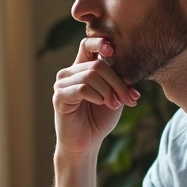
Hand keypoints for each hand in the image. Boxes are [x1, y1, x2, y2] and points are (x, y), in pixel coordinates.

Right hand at [52, 38, 138, 155]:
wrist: (86, 143)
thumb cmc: (99, 118)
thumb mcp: (115, 96)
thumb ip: (119, 81)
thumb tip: (128, 74)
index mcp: (82, 68)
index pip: (87, 45)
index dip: (99, 43)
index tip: (112, 51)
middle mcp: (70, 72)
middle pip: (97, 65)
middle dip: (117, 82)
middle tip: (128, 98)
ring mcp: (62, 84)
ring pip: (90, 76)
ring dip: (108, 91)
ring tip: (114, 104)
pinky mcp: (59, 97)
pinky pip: (82, 89)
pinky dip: (96, 96)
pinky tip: (101, 104)